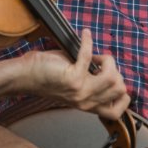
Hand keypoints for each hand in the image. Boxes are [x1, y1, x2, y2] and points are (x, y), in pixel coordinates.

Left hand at [14, 30, 129, 119]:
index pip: (117, 112)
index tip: (111, 79)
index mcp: (88, 105)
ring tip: (96, 56)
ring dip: (107, 61)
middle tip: (101, 64)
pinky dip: (88, 41)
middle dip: (116, 71)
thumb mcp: (76, 84)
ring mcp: (80, 91)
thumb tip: (109, 65)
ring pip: (113, 78)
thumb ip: (93, 80)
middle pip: (120, 90)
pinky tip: (85, 35)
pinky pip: (89, 56)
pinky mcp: (73, 77)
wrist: (26, 77)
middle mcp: (86, 102)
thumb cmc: (48, 76)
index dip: (121, 94)